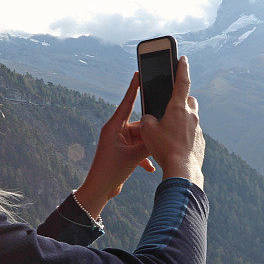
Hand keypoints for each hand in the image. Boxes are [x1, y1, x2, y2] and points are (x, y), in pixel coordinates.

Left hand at [75, 72, 155, 217]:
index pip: (126, 102)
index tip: (138, 73)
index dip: (133, 88)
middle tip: (164, 123)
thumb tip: (162, 135)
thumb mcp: (133, 157)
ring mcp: (119, 141)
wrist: (99, 190)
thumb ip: (149, 144)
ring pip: (140, 137)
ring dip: (147, 147)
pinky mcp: (122, 151)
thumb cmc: (111, 171)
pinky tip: (150, 167)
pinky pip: (137, 149)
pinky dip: (143, 157)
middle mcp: (115, 131)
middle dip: (150, 129)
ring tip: (157, 153)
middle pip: (138, 124)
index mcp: (113, 126)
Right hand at [139, 56, 204, 188]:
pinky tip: (175, 145)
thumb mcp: (147, 131)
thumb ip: (147, 119)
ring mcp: (197, 128)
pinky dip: (184, 135)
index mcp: (178, 107)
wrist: (182, 169)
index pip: (182, 81)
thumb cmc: (164, 148)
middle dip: (181, 100)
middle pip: (189, 100)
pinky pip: (192, 133)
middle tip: (170, 107)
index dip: (181, 68)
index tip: (183, 59)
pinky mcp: (200, 141)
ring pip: (191, 117)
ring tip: (169, 131)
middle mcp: (191, 115)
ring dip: (182, 119)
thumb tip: (151, 119)